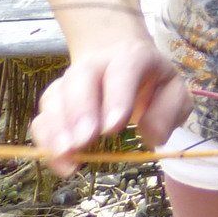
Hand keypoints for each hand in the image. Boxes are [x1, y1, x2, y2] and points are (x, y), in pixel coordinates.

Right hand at [32, 36, 190, 178]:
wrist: (119, 58)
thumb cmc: (151, 81)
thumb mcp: (173, 92)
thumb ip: (170, 111)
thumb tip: (152, 136)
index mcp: (131, 57)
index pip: (123, 69)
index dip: (116, 97)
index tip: (112, 129)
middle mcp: (96, 64)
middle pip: (81, 80)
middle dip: (80, 113)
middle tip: (83, 142)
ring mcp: (70, 80)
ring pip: (55, 97)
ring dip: (57, 128)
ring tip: (66, 155)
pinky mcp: (55, 100)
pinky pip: (43, 116)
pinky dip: (46, 139)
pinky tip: (58, 159)